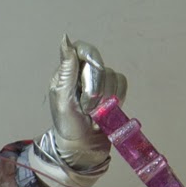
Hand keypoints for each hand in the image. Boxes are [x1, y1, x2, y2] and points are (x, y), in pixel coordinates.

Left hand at [45, 37, 126, 172]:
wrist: (83, 147)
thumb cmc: (68, 126)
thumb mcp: (63, 99)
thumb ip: (67, 70)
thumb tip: (65, 39)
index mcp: (67, 73)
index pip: (81, 49)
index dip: (91, 55)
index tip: (95, 67)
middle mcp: (83, 74)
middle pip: (99, 65)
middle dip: (95, 89)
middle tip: (87, 108)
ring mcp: (99, 82)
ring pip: (112, 76)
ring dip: (104, 98)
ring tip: (93, 114)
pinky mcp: (113, 91)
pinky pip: (122, 84)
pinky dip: (117, 98)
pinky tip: (106, 111)